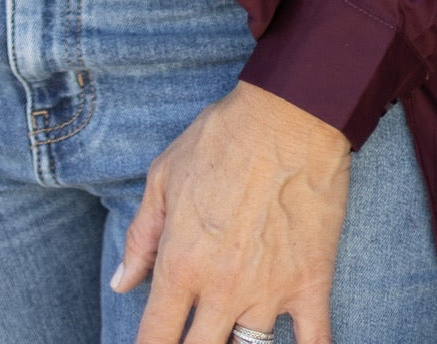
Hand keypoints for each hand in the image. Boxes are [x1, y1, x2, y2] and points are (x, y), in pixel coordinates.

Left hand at [112, 80, 350, 343]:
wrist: (288, 114)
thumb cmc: (221, 137)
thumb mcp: (164, 176)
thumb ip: (141, 237)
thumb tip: (122, 283)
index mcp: (180, 263)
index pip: (155, 337)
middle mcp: (222, 288)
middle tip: (193, 334)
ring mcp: (269, 291)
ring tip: (231, 329)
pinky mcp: (312, 284)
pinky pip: (314, 343)